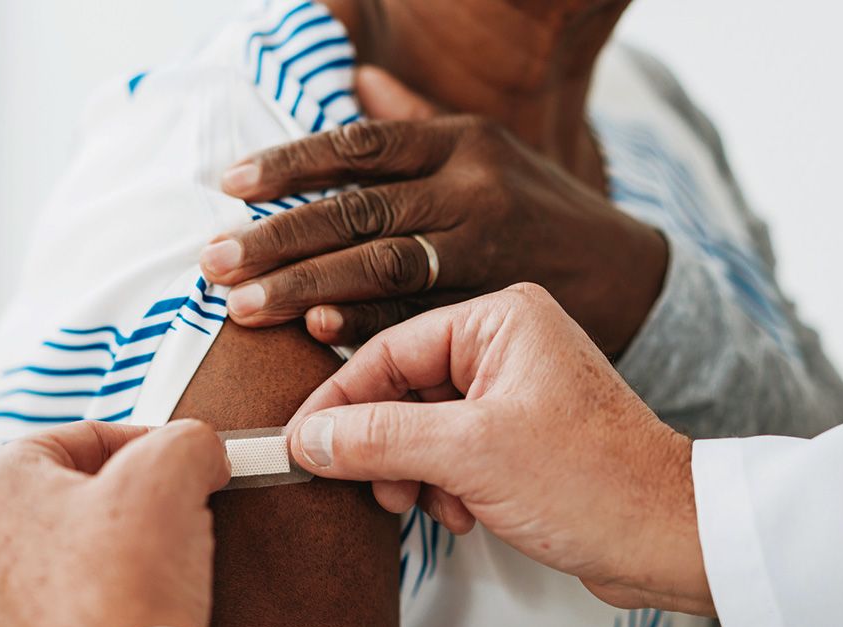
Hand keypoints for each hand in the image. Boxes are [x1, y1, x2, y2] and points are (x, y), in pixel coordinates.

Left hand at [0, 420, 229, 626]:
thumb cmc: (123, 589)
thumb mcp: (172, 470)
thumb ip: (188, 439)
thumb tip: (200, 453)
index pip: (83, 437)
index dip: (149, 444)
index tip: (186, 467)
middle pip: (73, 498)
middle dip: (131, 503)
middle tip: (178, 518)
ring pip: (69, 557)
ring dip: (119, 557)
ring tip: (165, 573)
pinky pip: (68, 616)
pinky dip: (106, 610)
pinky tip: (141, 618)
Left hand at [201, 66, 667, 355]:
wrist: (628, 276)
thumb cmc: (539, 208)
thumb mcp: (488, 149)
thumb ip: (416, 120)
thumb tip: (354, 78)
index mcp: (463, 143)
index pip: (361, 146)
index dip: (290, 164)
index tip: (230, 184)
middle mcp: (472, 191)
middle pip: (359, 211)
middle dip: (279, 238)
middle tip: (214, 262)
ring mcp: (486, 251)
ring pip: (382, 267)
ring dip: (306, 287)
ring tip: (243, 306)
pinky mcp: (494, 307)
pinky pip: (419, 318)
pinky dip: (367, 327)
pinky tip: (317, 333)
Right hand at [285, 284, 710, 615]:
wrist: (670, 540)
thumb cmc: (596, 482)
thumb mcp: (470, 455)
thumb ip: (380, 439)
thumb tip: (310, 438)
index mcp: (501, 320)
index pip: (388, 350)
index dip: (340, 403)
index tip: (302, 442)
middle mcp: (508, 345)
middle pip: (402, 390)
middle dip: (385, 447)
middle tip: (375, 487)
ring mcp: (515, 391)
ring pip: (423, 427)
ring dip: (415, 473)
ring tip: (432, 506)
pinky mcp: (521, 435)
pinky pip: (452, 452)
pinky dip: (444, 485)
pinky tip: (464, 515)